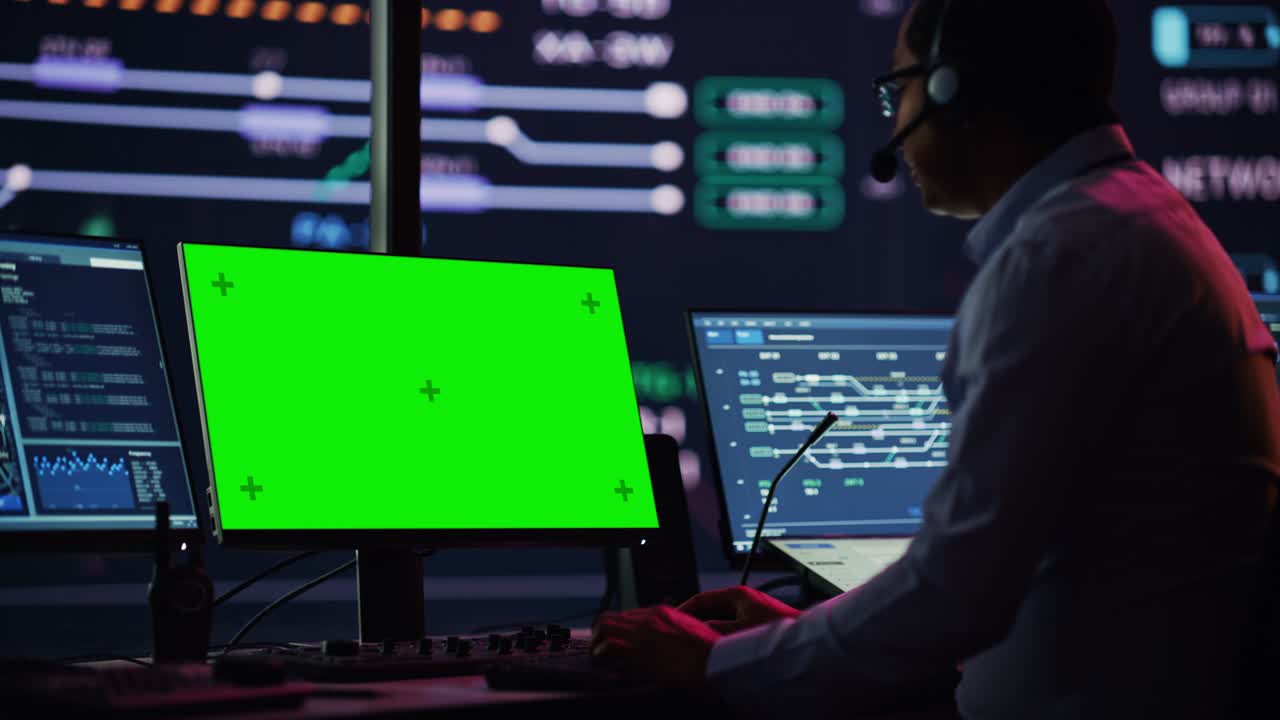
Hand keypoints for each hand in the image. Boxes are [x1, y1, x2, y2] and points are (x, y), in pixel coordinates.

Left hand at [590, 605, 717, 688]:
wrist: (713, 661)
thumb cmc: (708, 650)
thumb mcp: (691, 628)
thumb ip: (673, 625)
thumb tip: (663, 634)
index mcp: (659, 613)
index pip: (626, 614)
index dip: (616, 627)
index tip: (613, 638)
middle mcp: (645, 622)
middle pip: (608, 619)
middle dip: (599, 633)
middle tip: (599, 647)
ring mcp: (639, 638)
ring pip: (603, 632)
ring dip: (598, 646)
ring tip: (599, 659)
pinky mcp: (637, 657)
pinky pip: (610, 653)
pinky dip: (606, 661)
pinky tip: (609, 670)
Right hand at [676, 586, 800, 634]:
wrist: (807, 640)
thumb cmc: (777, 630)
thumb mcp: (737, 631)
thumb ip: (713, 628)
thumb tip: (697, 630)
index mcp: (737, 595)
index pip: (702, 598)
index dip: (684, 609)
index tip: (673, 620)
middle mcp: (745, 600)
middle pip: (711, 609)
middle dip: (696, 621)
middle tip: (683, 633)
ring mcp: (752, 611)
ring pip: (722, 620)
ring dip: (711, 630)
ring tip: (699, 643)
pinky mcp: (759, 622)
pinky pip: (733, 627)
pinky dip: (723, 635)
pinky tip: (720, 648)